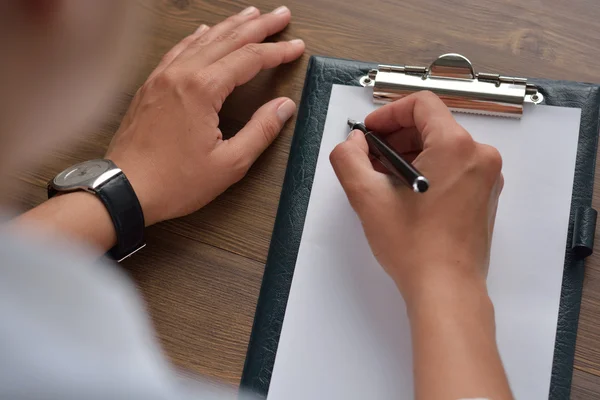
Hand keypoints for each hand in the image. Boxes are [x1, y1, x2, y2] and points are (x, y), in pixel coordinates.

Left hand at [106, 6, 303, 225]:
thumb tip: (284, 107)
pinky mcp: (151, 86)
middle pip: (228, 39)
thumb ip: (260, 130)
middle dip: (258, 25)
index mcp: (202, 89)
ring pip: (203, 39)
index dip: (277, 51)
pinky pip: (179, 50)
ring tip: (251, 14)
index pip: (249, 59)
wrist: (124, 189)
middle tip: (281, 15)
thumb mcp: (229, 163)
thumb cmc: (172, 181)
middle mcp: (181, 75)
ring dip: (230, 25)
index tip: (296, 47)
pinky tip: (205, 31)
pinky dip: (198, 37)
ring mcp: (162, 77)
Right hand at [329, 92, 503, 306]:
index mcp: (456, 146)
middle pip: (432, 125)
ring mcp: (486, 177)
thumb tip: (352, 144)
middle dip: (396, 136)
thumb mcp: (366, 197)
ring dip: (410, 154)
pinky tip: (405, 193)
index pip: (422, 104)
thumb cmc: (415, 247)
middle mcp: (479, 156)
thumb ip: (348, 158)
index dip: (389, 113)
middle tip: (370, 156)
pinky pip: (454, 167)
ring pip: (443, 147)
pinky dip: (428, 170)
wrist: (446, 289)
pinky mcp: (485, 196)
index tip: (370, 132)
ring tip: (384, 178)